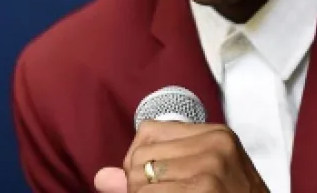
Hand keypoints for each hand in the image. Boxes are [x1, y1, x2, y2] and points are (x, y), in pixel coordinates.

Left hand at [93, 121, 267, 191]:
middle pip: (140, 157)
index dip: (137, 158)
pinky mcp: (204, 190)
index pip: (148, 131)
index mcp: (215, 134)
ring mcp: (210, 169)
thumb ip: (153, 171)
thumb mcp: (203, 176)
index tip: (149, 181)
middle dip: (137, 185)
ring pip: (139, 182)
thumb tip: (101, 178)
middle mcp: (214, 145)